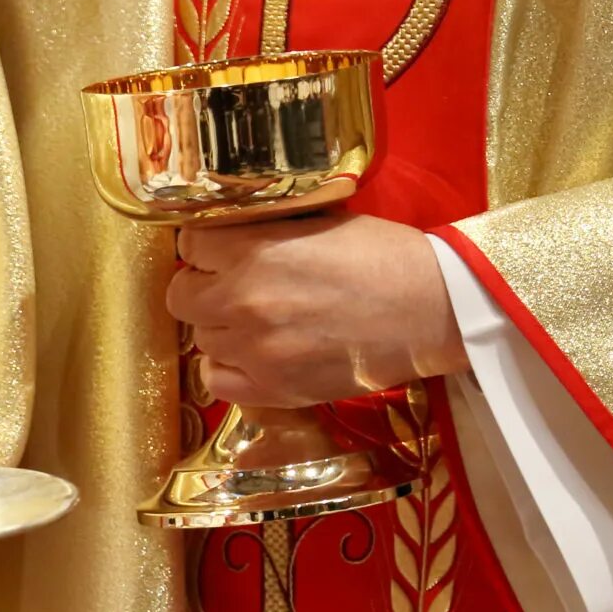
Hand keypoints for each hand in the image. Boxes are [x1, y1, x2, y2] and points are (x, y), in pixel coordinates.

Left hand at [165, 213, 466, 408]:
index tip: (219, 253)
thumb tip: (228, 237)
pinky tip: (253, 355)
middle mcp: (245, 301)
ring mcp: (255, 350)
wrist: (430, 310)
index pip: (190, 245)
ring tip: (257, 322)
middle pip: (182, 297)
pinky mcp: (272, 389)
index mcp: (256, 251)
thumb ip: (266, 231)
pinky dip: (228, 368)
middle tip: (230, 288)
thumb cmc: (384, 258)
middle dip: (203, 288)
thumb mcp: (320, 222)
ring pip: (202, 340)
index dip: (205, 248)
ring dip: (221, 328)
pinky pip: (216, 381)